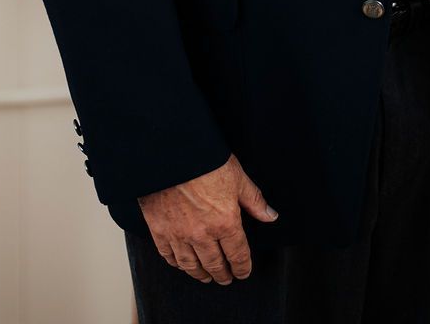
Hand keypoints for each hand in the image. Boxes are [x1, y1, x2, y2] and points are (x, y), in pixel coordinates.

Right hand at [137, 154, 278, 283]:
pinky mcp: (159, 230)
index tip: (243, 272)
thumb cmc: (204, 160)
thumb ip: (254, 200)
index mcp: (225, 222)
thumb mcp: (237, 176)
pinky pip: (168, 256)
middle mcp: (202, 234)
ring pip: (191, 265)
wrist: (169, 152)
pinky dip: (176, 263)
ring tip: (206, 277)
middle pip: (215, 265)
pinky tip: (181, 263)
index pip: (238, 255)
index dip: (243, 268)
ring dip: (200, 274)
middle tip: (226, 278)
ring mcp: (179, 234)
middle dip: (223, 274)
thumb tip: (270, 215)